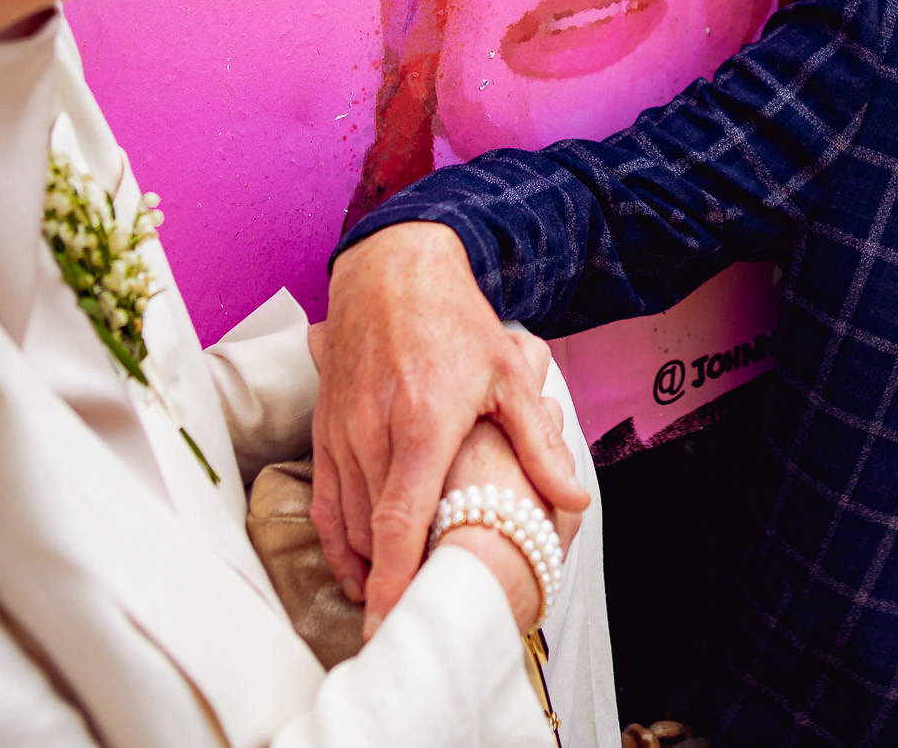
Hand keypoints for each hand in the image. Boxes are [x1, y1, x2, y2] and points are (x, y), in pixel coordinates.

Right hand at [310, 222, 589, 639]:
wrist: (392, 273)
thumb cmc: (457, 322)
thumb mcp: (510, 375)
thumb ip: (538, 443)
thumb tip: (572, 500)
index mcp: (423, 425)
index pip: (401, 523)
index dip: (396, 581)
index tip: (396, 624)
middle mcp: (373, 434)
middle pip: (373, 534)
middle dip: (390, 585)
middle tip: (419, 621)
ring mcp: (342, 432)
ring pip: (347, 521)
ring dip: (366, 568)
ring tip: (394, 604)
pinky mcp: (324, 428)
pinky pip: (325, 499)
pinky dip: (337, 540)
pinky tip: (356, 567)